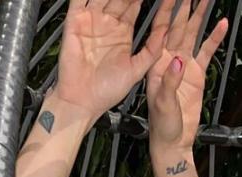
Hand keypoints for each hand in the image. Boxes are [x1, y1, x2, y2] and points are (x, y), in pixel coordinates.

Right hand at [54, 0, 167, 122]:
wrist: (83, 101)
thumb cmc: (107, 91)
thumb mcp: (137, 70)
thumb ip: (152, 51)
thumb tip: (167, 31)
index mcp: (122, 33)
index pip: (135, 6)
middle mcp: (107, 24)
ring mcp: (90, 20)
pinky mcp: (74, 21)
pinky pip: (80, 0)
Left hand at [145, 0, 228, 153]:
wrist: (173, 141)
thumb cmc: (161, 125)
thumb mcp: (162, 104)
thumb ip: (170, 81)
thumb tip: (178, 61)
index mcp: (155, 62)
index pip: (161, 28)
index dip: (166, 9)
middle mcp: (169, 59)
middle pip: (178, 24)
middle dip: (184, 4)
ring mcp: (184, 64)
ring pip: (192, 33)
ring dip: (200, 14)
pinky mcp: (197, 73)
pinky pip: (207, 51)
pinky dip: (214, 37)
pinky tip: (222, 24)